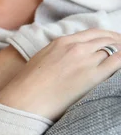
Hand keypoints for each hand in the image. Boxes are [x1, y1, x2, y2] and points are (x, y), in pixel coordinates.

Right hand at [0, 28, 120, 120]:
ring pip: (114, 49)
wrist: (24, 100)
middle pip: (107, 39)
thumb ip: (57, 54)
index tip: (115, 41)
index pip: (93, 33)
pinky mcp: (92, 76)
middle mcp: (75, 47)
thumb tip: (68, 60)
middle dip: (119, 42)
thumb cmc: (28, 86)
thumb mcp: (41, 60)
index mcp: (61, 42)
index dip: (108, 36)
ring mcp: (84, 60)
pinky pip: (117, 62)